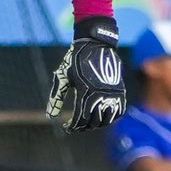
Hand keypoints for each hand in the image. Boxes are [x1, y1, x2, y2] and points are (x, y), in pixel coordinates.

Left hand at [45, 15, 126, 131]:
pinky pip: (118, 111)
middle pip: (93, 122)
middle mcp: (101, 95)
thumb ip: (57, 97)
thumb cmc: (76, 60)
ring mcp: (113, 94)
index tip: (67, 127)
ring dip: (96, 124)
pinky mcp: (120, 91)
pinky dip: (111, 118)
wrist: (96, 44)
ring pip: (107, 119)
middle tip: (76, 126)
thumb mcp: (63, 77)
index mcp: (86, 92)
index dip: (73, 126)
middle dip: (83, 127)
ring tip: (88, 123)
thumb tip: (50, 116)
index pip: (80, 119)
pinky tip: (102, 117)